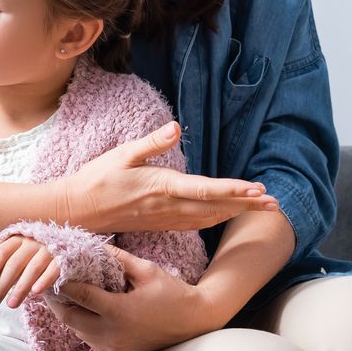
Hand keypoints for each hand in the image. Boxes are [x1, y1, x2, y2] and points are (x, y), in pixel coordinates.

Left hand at [0, 235, 60, 308]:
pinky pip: (53, 270)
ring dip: (20, 288)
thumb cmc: (31, 255)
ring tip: (11, 304)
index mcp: (17, 239)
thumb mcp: (14, 254)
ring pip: (32, 268)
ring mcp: (47, 249)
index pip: (1, 253)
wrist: (61, 248)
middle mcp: (32, 242)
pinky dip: (44, 281)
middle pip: (14, 263)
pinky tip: (36, 292)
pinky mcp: (62, 259)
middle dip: (2, 284)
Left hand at [49, 247, 215, 350]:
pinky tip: (82, 309)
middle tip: (47, 285)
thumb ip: (118, 258)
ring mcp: (114, 347)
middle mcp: (113, 333)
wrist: (193, 322)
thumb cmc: (172, 292)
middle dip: (57, 302)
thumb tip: (94, 245)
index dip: (62, 284)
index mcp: (119, 311)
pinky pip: (90, 339)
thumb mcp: (146, 270)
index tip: (50, 272)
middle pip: (71, 319)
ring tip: (61, 295)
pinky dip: (82, 325)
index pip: (80, 296)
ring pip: (78, 331)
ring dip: (68, 314)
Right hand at [59, 122, 280, 233]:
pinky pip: (196, 223)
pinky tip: (228, 215)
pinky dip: (217, 219)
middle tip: (275, 203)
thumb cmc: (97, 179)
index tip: (256, 190)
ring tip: (261, 209)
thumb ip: (152, 143)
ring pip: (209, 217)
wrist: (76, 211)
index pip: (204, 190)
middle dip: (246, 205)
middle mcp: (168, 206)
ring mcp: (165, 218)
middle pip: (215, 207)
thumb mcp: (122, 155)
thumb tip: (177, 127)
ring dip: (236, 212)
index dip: (232, 190)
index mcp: (161, 187)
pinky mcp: (161, 222)